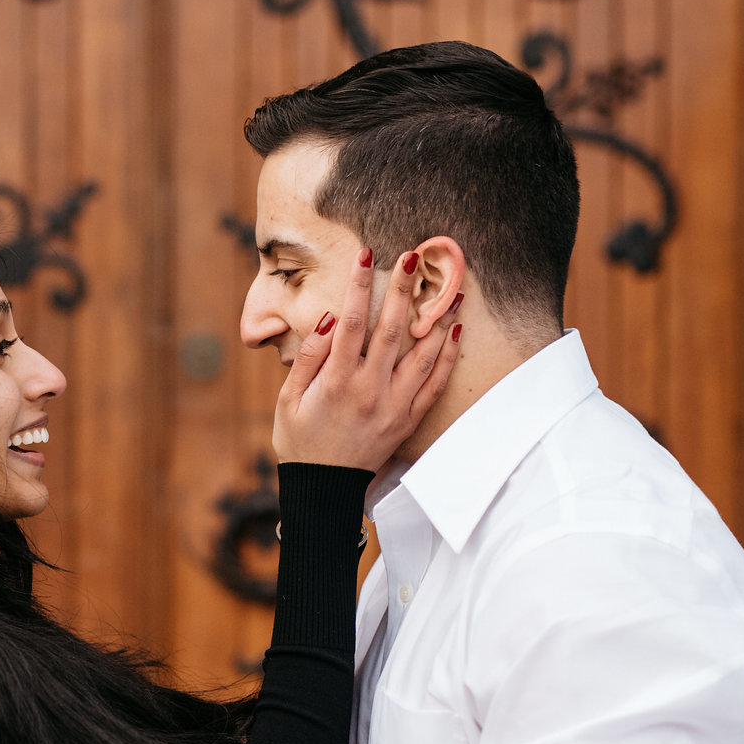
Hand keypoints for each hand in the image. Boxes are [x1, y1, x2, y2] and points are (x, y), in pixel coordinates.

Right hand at [272, 249, 459, 470]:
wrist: (323, 490)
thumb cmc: (300, 442)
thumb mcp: (288, 400)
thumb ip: (309, 357)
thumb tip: (329, 317)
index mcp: (337, 381)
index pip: (352, 321)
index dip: (359, 284)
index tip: (367, 253)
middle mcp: (370, 389)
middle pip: (391, 329)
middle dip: (402, 289)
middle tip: (413, 256)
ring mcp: (394, 405)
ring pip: (422, 354)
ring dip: (437, 317)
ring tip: (450, 287)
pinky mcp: (408, 420)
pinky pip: (434, 385)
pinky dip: (448, 357)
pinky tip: (454, 331)